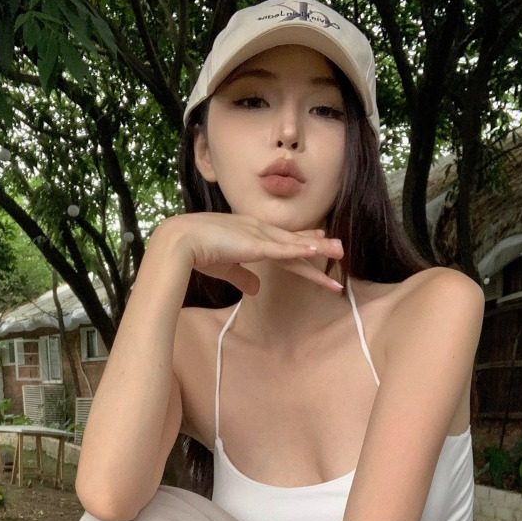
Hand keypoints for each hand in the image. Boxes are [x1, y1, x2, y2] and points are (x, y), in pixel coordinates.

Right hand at [155, 213, 343, 296]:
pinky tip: (318, 252)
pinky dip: (301, 250)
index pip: (282, 241)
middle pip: (294, 243)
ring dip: (318, 250)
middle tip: (340, 250)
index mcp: (250, 235)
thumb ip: (242, 277)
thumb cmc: (197, 251)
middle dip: (318, 247)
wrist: (180, 241)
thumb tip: (256, 289)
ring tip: (340, 253)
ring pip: (295, 246)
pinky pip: (283, 249)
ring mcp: (259, 236)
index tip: (319, 243)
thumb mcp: (225, 267)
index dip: (301, 243)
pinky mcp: (255, 244)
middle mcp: (258, 231)